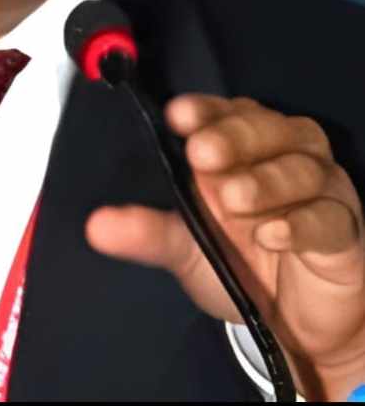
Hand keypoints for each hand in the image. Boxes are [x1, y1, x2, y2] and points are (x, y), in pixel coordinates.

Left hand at [85, 94, 364, 400]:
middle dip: (234, 137)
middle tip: (203, 154)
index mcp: (240, 150)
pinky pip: (330, 217)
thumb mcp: (186, 249)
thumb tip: (95, 226)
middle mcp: (281, 157)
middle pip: (267, 128)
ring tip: (235, 201)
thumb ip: (147, 232)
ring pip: (302, 166)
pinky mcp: (344, 229)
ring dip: (266, 180)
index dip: (206, 109)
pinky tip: (272, 235)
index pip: (226, 113)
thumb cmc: (242, 267)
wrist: (296, 326)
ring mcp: (319, 190)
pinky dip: (301, 222)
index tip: (178, 115)